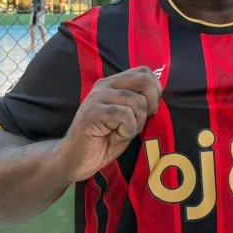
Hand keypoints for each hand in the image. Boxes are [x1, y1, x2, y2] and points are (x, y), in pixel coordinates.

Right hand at [58, 66, 161, 181]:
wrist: (75, 160)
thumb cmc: (105, 140)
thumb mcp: (129, 118)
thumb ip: (140, 103)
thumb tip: (157, 93)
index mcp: (114, 82)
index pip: (144, 71)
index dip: (155, 90)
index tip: (150, 109)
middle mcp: (105, 84)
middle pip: (144, 81)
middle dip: (150, 104)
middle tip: (138, 122)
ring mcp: (97, 97)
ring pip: (136, 102)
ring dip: (137, 123)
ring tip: (122, 132)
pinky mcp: (93, 112)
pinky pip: (125, 115)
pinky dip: (128, 130)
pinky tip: (115, 136)